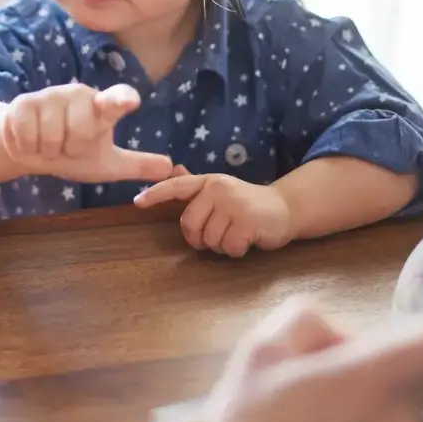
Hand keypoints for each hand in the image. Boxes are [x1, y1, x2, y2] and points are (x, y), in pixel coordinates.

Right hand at [1, 83, 172, 183]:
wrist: (29, 147)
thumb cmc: (71, 151)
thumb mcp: (106, 163)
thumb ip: (137, 165)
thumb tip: (172, 168)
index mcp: (102, 107)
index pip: (117, 99)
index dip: (123, 100)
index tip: (131, 102)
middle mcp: (78, 94)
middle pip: (80, 132)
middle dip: (71, 149)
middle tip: (67, 147)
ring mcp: (49, 95)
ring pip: (51, 137)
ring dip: (48, 151)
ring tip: (48, 145)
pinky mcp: (23, 103)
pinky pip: (26, 135)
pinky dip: (27, 147)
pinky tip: (29, 141)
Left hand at [134, 169, 292, 255]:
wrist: (285, 208)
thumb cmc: (247, 203)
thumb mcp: (221, 191)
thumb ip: (196, 186)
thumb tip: (172, 170)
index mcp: (209, 182)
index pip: (177, 186)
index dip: (156, 194)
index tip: (137, 203)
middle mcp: (219, 189)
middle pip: (189, 224)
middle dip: (200, 238)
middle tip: (217, 236)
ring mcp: (234, 205)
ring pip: (209, 239)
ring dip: (220, 246)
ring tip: (235, 234)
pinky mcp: (248, 222)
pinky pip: (228, 248)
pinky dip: (235, 251)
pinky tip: (246, 241)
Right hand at [191, 298, 422, 421]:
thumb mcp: (259, 351)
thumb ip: (308, 321)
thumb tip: (344, 337)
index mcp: (370, 377)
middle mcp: (397, 416)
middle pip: (401, 368)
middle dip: (363, 364)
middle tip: (304, 383)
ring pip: (386, 400)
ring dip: (353, 398)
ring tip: (297, 415)